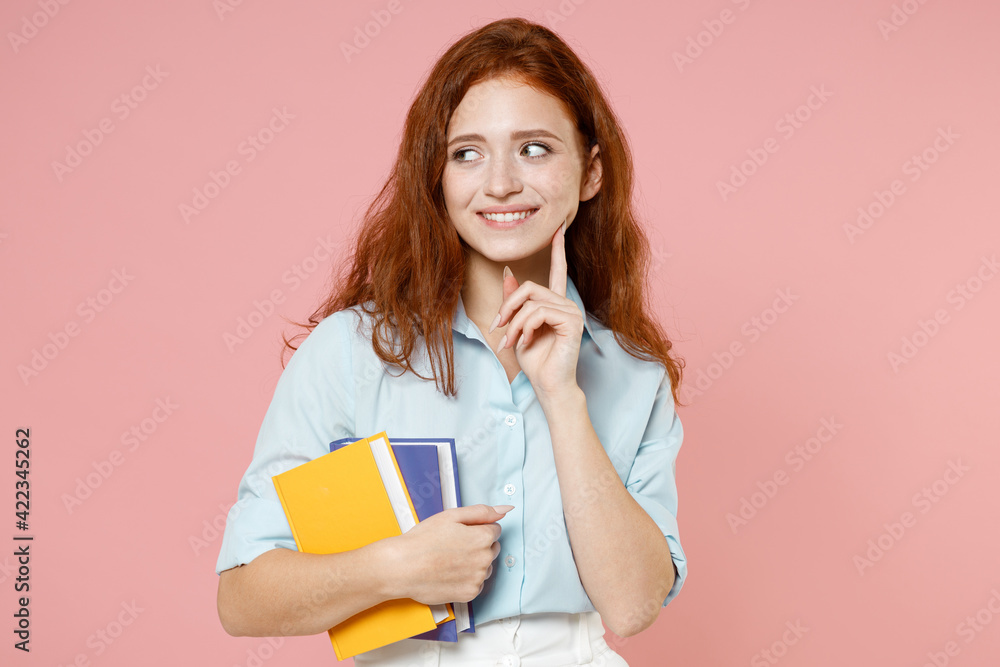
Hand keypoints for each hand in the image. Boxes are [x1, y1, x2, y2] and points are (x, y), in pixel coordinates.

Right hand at [387, 504, 510, 604]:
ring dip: (474, 563)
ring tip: (449, 560)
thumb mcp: (451, 515)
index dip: (477, 529)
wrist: (402, 567)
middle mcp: (485, 559)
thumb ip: (482, 512)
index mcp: (483, 537)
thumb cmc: (423, 540)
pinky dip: (467, 579)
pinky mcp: (469, 594)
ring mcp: (478, 578)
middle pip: (492, 548)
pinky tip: (450, 573)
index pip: (495, 530)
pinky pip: (477, 583)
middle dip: (478, 545)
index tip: (460, 533)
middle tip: (453, 546)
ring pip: (485, 567)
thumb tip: (505, 509)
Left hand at [491, 221, 583, 398]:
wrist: (548, 385)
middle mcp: (566, 304)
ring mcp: (571, 312)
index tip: (559, 227)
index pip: (558, 269)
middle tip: (499, 328)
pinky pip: (539, 313)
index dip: (557, 248)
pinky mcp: (572, 322)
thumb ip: (514, 302)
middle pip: (530, 288)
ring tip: (512, 341)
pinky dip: (525, 328)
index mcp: (555, 303)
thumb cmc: (535, 361)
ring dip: (514, 324)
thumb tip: (508, 274)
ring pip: (531, 302)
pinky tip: (527, 342)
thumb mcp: (517, 328)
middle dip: (509, 308)